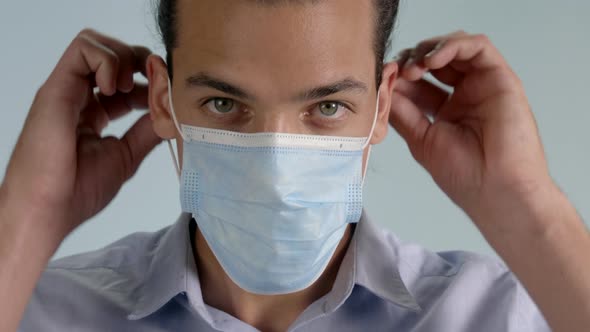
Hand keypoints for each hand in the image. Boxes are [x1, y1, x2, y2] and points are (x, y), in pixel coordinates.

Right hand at [0, 29, 160, 238]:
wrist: (48, 208)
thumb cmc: (79, 190)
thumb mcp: (126, 155)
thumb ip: (147, 131)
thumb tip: (169, 113)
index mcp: (93, 112)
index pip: (125, 80)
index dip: (150, 82)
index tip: (166, 98)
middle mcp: (78, 96)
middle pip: (110, 54)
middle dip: (139, 61)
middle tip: (155, 83)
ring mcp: (67, 90)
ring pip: (95, 43)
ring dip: (123, 57)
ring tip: (130, 87)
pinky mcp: (57, 88)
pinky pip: (83, 50)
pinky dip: (108, 61)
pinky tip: (116, 89)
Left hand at [389, 31, 553, 226]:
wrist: (496, 191)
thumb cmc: (464, 176)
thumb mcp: (420, 139)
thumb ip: (401, 112)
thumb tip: (381, 88)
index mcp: (446, 111)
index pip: (417, 82)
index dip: (398, 77)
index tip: (382, 80)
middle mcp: (464, 95)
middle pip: (434, 59)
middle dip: (410, 60)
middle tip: (398, 72)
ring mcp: (482, 85)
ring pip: (454, 47)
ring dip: (428, 50)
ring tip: (414, 68)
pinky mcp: (500, 78)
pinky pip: (478, 46)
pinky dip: (452, 45)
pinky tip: (432, 60)